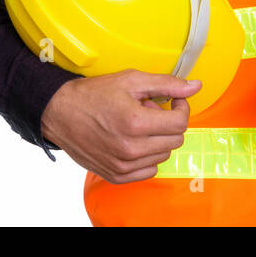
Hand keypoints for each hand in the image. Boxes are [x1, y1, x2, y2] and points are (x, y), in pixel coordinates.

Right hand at [40, 70, 199, 183]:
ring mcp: (123, 165)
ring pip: (163, 155)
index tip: (172, 102)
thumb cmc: (93, 94)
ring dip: (157, 139)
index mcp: (135, 122)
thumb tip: (195, 87)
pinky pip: (149, 171)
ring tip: (136, 125)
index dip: (181, 108)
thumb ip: (166, 84)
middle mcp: (130, 148)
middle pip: (175, 140)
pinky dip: (147, 157)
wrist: (60, 113)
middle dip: (168, 123)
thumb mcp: (130, 80)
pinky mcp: (116, 176)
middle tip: (149, 111)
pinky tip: (132, 141)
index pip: (180, 123)